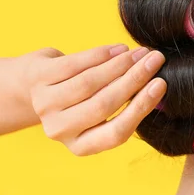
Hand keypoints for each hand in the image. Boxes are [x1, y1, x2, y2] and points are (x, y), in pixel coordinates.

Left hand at [27, 45, 165, 155]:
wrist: (33, 87)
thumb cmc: (80, 100)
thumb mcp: (99, 113)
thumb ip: (125, 105)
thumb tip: (158, 84)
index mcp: (81, 145)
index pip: (116, 133)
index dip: (140, 107)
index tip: (160, 84)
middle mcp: (60, 130)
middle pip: (103, 105)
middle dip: (134, 79)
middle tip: (156, 60)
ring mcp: (46, 105)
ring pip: (90, 83)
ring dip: (120, 64)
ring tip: (141, 52)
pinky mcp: (39, 79)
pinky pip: (75, 64)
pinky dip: (101, 54)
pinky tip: (119, 49)